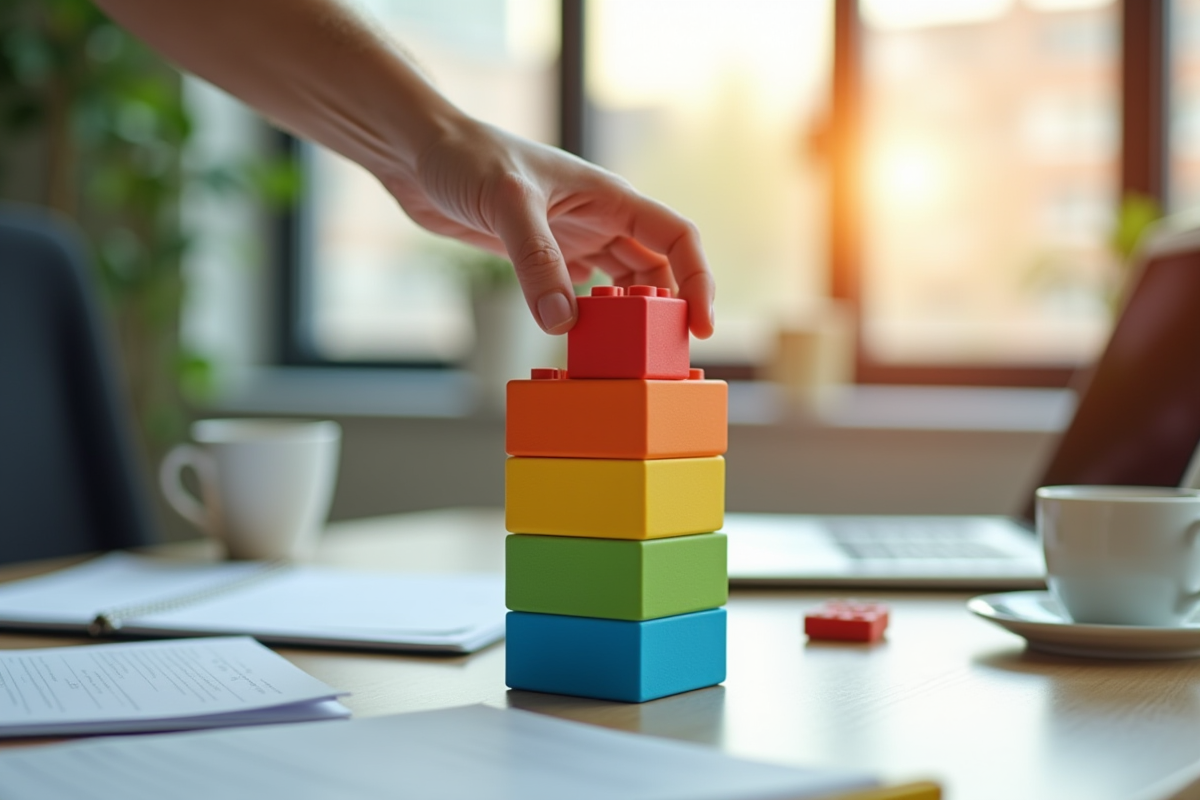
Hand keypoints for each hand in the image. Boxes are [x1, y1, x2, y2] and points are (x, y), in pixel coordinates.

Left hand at [380, 118, 714, 337]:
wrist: (418, 153)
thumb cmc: (465, 156)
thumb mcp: (507, 203)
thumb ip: (537, 261)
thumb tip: (564, 322)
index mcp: (609, 197)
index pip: (677, 238)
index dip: (698, 281)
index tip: (698, 325)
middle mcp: (600, 219)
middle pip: (656, 270)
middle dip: (665, 310)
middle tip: (661, 356)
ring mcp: (571, 240)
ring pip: (621, 286)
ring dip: (627, 319)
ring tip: (625, 356)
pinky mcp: (541, 258)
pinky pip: (579, 295)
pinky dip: (587, 320)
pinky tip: (582, 342)